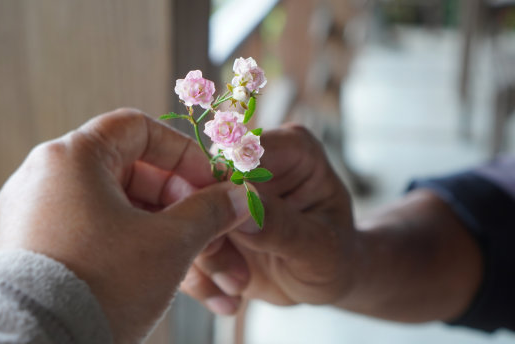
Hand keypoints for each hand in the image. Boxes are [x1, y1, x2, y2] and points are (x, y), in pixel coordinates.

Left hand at [0, 109, 249, 342]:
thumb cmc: (101, 284)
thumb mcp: (169, 243)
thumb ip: (211, 211)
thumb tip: (241, 198)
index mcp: (74, 157)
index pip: (140, 129)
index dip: (185, 154)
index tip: (212, 185)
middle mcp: (52, 180)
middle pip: (138, 178)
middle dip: (189, 210)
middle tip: (218, 236)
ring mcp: (47, 219)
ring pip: (128, 218)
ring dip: (176, 243)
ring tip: (216, 278)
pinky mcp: (47, 253)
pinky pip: (106, 242)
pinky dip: (144, 257)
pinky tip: (185, 286)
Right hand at [180, 124, 356, 313]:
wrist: (319, 279)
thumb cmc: (333, 255)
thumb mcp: (320, 248)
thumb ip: (284, 226)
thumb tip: (244, 206)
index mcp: (291, 149)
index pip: (244, 152)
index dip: (224, 187)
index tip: (228, 230)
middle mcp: (252, 161)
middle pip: (202, 179)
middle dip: (210, 232)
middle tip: (234, 277)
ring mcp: (224, 189)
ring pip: (184, 213)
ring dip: (205, 259)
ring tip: (236, 288)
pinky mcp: (205, 218)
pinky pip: (180, 239)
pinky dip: (198, 274)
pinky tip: (227, 296)